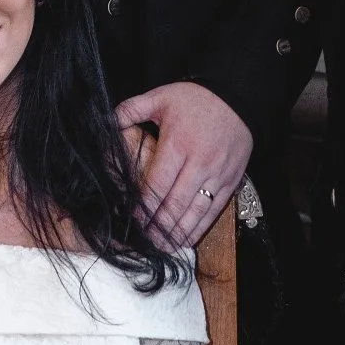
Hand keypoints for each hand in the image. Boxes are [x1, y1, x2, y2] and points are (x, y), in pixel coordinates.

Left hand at [116, 82, 252, 251]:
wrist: (238, 97)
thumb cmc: (196, 99)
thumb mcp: (161, 97)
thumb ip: (131, 110)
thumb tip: (106, 124)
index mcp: (178, 144)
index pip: (157, 184)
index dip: (142, 207)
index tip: (130, 222)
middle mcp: (199, 163)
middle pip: (175, 203)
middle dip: (156, 226)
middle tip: (140, 243)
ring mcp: (217, 175)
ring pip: (195, 212)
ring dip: (176, 232)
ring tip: (159, 248)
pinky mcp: (230, 181)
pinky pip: (213, 211)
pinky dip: (198, 228)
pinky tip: (184, 239)